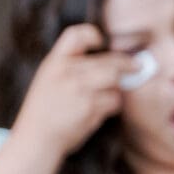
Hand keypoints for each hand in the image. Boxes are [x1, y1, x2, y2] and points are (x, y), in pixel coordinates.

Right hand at [11, 23, 128, 159]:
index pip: (75, 35)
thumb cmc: (44, 111)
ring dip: (118, 88)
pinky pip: (114, 101)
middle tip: (137, 66)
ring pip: (115, 79)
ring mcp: (79, 88)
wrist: (36, 139)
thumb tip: (108, 60)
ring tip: (109, 96)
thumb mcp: (48, 80)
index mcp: (54, 62)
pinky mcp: (90, 106)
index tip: (102, 43)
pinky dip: (113, 106)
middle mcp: (67, 72)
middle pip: (109, 60)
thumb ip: (71, 67)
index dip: (92, 34)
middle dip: (127, 64)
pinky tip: (101, 111)